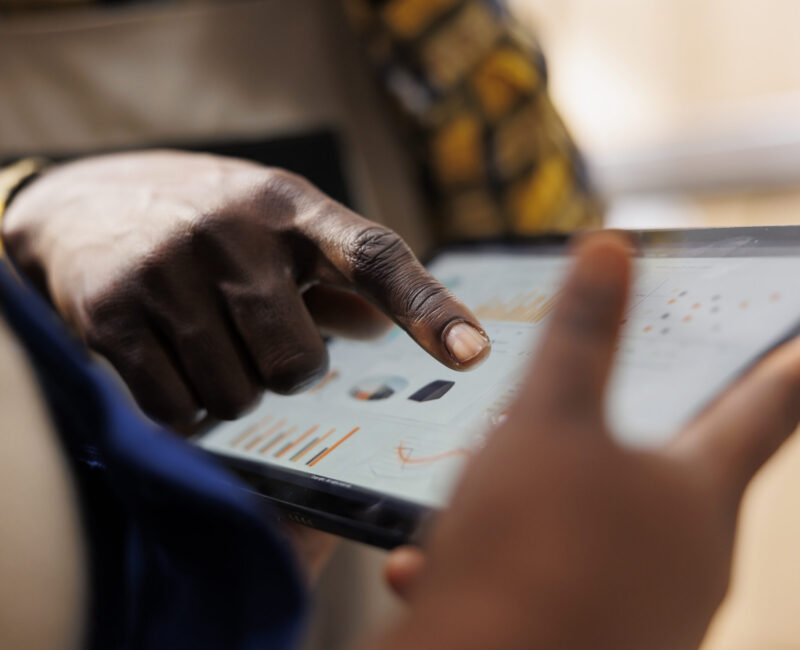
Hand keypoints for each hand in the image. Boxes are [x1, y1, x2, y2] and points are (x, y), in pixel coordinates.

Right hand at [3, 151, 489, 425]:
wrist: (87, 202)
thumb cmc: (209, 225)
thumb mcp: (279, 229)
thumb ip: (340, 276)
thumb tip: (385, 326)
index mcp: (291, 208)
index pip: (376, 258)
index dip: (428, 308)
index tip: (472, 354)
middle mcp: (233, 232)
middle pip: (298, 366)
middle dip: (286, 371)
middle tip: (257, 336)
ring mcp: (168, 269)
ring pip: (237, 396)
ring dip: (232, 387)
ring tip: (207, 339)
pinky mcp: (112, 311)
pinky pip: (178, 409)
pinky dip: (184, 406)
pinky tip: (170, 359)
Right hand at [372, 233, 799, 649]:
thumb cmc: (526, 549)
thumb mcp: (547, 420)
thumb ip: (583, 335)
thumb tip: (611, 249)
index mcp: (695, 496)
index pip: (765, 405)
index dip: (786, 359)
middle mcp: (684, 559)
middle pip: (667, 470)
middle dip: (615, 437)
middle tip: (578, 409)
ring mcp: (641, 610)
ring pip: (588, 528)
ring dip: (531, 504)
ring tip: (484, 495)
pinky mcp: (590, 641)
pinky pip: (544, 578)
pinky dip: (495, 559)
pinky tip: (431, 562)